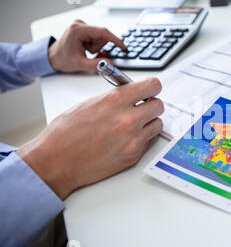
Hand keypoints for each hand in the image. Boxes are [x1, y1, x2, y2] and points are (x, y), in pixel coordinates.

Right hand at [17, 78, 163, 199]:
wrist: (56, 161)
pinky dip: (143, 138)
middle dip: (151, 105)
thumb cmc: (65, 133)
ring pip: (158, 124)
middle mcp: (128, 118)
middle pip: (159, 105)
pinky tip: (128, 138)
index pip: (153, 85)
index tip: (151, 90)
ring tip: (134, 125)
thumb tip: (131, 95)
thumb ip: (114, 98)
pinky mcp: (134, 155)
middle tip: (142, 108)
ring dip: (149, 123)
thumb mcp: (89, 104)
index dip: (152, 88)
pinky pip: (149, 141)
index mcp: (115, 100)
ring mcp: (133, 138)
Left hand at [48, 19, 126, 72]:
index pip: (102, 32)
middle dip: (99, 47)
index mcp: (78, 30)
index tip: (123, 47)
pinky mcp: (83, 28)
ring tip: (85, 51)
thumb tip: (109, 64)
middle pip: (102, 35)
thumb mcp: (80, 64)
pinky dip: (94, 45)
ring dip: (96, 47)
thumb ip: (96, 65)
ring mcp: (81, 25)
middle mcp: (79, 24)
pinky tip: (85, 48)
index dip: (115, 40)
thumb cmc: (62, 59)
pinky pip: (97, 37)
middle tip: (88, 53)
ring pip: (100, 37)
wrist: (52, 57)